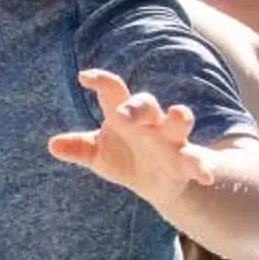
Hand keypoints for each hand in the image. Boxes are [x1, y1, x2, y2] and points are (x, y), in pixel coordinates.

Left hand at [49, 68, 221, 209]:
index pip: (113, 91)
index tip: (84, 77)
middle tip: (122, 113)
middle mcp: (150, 122)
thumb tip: (52, 145)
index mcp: (125, 115)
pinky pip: (196, 160)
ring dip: (180, 118)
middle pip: (146, 105)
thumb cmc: (122, 157)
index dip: (101, 82)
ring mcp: (170, 140)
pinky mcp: (185, 161)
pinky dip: (202, 165)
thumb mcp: (99, 155)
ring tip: (181, 114)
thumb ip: (80, 148)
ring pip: (178, 124)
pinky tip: (205, 175)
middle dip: (137, 106)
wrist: (154, 181)